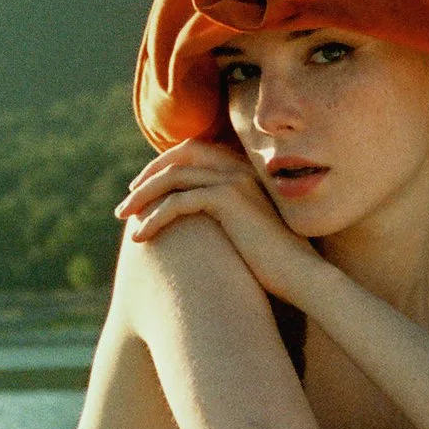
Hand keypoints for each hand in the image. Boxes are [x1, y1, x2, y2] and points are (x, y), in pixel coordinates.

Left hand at [114, 139, 321, 301]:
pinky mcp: (229, 200)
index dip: (165, 165)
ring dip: (143, 196)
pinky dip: (154, 218)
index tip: (145, 188)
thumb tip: (197, 229)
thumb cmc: (278, 266)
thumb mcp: (247, 234)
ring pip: (173, 177)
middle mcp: (239, 170)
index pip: (196, 151)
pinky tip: (141, 237)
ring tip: (124, 219)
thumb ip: (225, 220)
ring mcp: (235, 182)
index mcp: (245, 173)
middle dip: (148, 175)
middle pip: (180, 156)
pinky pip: (178, 201)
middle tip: (127, 200)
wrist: (304, 277)